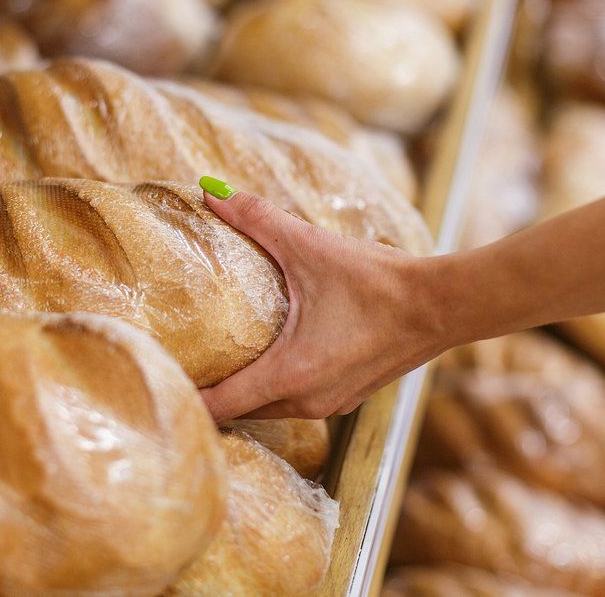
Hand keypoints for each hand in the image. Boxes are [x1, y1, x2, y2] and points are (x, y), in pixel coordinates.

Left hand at [198, 180, 445, 420]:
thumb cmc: (378, 282)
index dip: (186, 395)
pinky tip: (271, 351)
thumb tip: (212, 192)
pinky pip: (297, 400)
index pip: (219, 407)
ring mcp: (331, 404)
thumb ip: (257, 219)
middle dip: (211, 389)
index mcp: (290, 375)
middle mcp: (308, 401)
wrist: (442, 305)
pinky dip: (276, 384)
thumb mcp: (311, 246)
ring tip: (220, 356)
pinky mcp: (348, 397)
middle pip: (240, 411)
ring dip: (246, 387)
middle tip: (184, 359)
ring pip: (269, 408)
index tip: (162, 377)